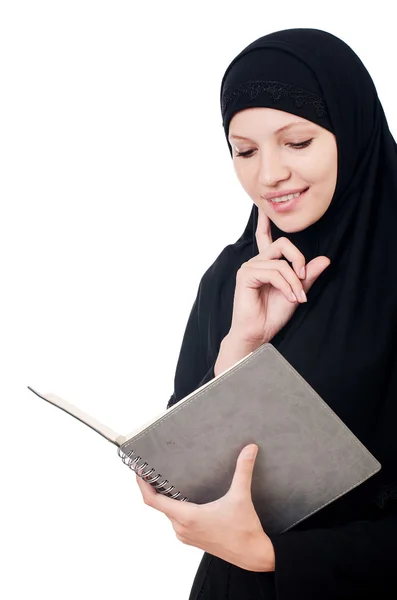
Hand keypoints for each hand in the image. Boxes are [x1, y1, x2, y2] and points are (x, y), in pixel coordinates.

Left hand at [136, 444, 275, 571]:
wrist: (253, 555)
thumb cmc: (244, 530)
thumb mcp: (241, 496)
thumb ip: (243, 470)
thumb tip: (250, 449)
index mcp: (187, 517)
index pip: (153, 501)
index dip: (142, 484)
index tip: (138, 470)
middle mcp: (181, 527)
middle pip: (158, 505)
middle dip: (152, 487)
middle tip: (151, 468)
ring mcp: (185, 535)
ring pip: (167, 513)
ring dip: (164, 498)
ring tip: (165, 480)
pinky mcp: (191, 539)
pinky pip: (175, 521)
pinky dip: (174, 508)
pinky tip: (183, 498)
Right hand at [229, 206, 330, 345]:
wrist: (259, 333)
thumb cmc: (272, 315)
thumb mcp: (297, 292)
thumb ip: (307, 276)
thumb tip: (325, 259)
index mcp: (265, 264)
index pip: (264, 237)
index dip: (265, 221)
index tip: (264, 208)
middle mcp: (256, 262)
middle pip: (282, 244)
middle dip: (299, 259)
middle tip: (303, 279)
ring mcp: (249, 267)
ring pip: (281, 263)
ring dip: (294, 282)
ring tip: (297, 298)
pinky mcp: (245, 275)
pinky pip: (273, 272)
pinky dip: (285, 285)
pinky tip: (289, 297)